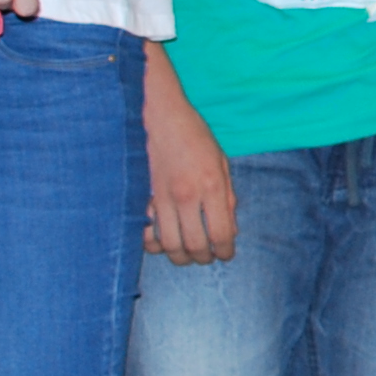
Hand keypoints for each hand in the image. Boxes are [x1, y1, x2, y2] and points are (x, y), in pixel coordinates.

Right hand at [143, 56, 237, 263]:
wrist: (162, 116)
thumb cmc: (196, 136)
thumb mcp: (222, 163)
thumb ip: (228, 198)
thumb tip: (230, 230)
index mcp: (212, 185)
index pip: (221, 234)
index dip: (226, 252)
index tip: (226, 254)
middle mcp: (187, 195)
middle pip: (195, 247)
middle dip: (204, 259)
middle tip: (208, 256)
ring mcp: (162, 197)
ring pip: (170, 245)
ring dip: (181, 257)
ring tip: (189, 253)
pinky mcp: (145, 197)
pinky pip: (147, 233)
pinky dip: (155, 244)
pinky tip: (164, 240)